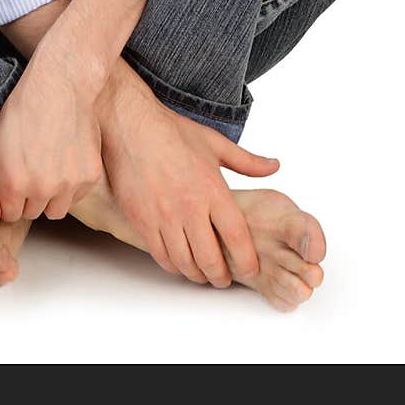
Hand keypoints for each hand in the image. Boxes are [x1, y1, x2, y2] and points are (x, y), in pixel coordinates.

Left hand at [0, 46, 102, 225]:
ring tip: (49, 167)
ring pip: (56, 210)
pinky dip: (71, 186)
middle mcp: (42, 190)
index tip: (14, 179)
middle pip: (33, 213)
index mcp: (14, 184)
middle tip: (32, 167)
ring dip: (51, 197)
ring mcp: (69, 185)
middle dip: (29, 197)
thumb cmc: (23, 111)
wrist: (60, 86)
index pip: (10, 215)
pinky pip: (76, 196)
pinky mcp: (90, 177)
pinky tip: (65, 160)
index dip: (10, 198)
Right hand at [97, 72, 279, 286]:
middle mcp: (189, 207)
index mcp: (212, 189)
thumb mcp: (214, 143)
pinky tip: (179, 261)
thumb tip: (274, 166)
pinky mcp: (142, 220)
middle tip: (223, 278)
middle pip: (211, 259)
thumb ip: (247, 161)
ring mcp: (163, 216)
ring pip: (185, 263)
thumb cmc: (171, 132)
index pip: (237, 238)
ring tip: (202, 272)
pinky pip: (160, 255)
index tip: (250, 268)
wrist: (130, 126)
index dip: (247, 261)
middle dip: (221, 277)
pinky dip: (173, 265)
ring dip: (197, 274)